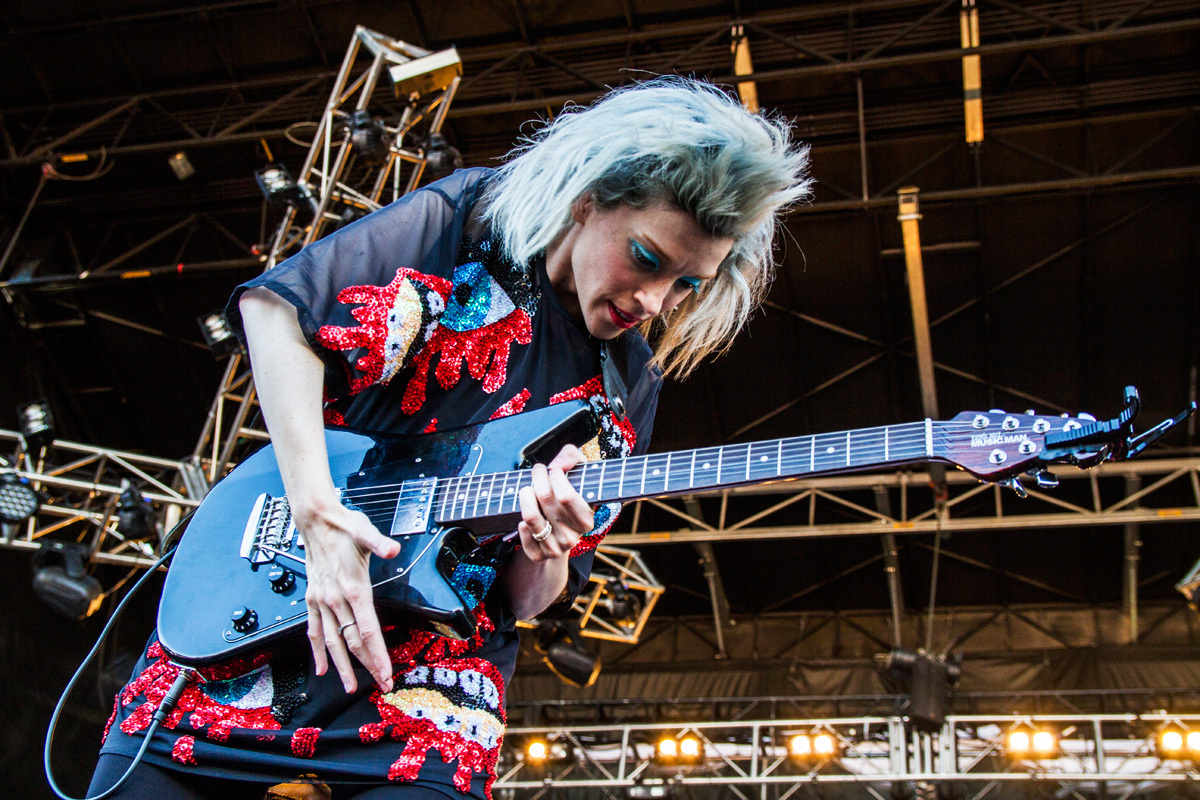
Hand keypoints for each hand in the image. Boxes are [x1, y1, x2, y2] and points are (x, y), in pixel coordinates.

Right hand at [295, 497, 400, 692]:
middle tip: (381, 685)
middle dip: (368, 666)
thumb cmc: (343, 526)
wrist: (316, 521)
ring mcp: (323, 601)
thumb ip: (378, 542)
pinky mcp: (314, 599)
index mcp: (352, 587)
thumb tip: (392, 548)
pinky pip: (314, 630)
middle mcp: (336, 599)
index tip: (385, 673)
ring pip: (333, 641)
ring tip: (350, 687)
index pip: (367, 629)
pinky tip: (321, 668)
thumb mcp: (364, 531)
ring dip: (342, 666)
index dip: (377, 654)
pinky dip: (318, 650)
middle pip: (353, 641)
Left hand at [517, 445, 594, 561]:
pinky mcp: (538, 555)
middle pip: (545, 499)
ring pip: (530, 516)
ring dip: (525, 495)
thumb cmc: (571, 496)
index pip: (566, 496)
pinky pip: (523, 533)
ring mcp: (555, 548)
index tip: (553, 469)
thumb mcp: (579, 473)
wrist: (563, 531)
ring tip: (528, 488)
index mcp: (586, 520)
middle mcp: (572, 537)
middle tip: (537, 471)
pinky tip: (528, 513)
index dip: (555, 476)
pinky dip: (521, 520)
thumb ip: (572, 458)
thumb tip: (558, 465)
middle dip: (538, 478)